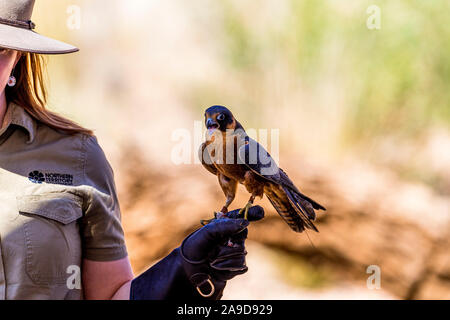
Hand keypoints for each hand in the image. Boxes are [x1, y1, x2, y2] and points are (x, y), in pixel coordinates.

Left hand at [129, 205, 263, 299]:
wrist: (189, 273)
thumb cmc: (195, 249)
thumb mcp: (206, 233)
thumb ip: (225, 226)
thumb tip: (245, 223)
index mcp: (224, 225)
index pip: (241, 216)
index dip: (252, 213)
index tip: (261, 212)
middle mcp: (231, 236)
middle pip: (243, 233)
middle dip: (231, 239)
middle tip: (219, 244)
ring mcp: (235, 251)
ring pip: (241, 252)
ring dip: (225, 256)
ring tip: (212, 259)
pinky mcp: (236, 267)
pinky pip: (240, 266)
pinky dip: (227, 268)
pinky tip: (217, 268)